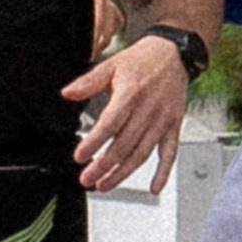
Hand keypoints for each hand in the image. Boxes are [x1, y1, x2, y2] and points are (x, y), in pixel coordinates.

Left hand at [63, 34, 188, 195]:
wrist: (174, 54)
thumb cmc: (142, 60)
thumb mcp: (112, 65)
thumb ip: (88, 81)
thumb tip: (68, 93)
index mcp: (131, 93)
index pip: (110, 123)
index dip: (94, 142)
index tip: (80, 156)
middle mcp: (148, 110)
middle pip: (124, 144)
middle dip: (104, 165)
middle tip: (87, 178)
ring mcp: (162, 121)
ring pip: (142, 153)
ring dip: (123, 172)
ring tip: (105, 184)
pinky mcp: (173, 126)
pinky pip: (170, 153)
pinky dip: (163, 172)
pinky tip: (153, 188)